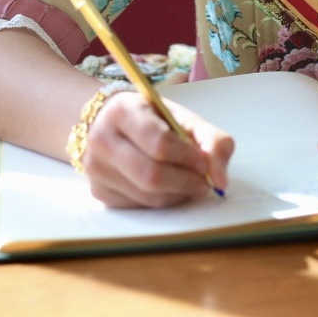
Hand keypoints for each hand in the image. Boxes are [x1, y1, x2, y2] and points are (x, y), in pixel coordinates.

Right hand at [79, 92, 233, 208]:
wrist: (112, 121)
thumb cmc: (153, 119)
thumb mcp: (184, 118)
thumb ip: (213, 141)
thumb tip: (221, 180)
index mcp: (123, 111)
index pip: (160, 144)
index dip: (188, 158)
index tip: (203, 162)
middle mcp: (101, 139)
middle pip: (151, 175)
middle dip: (185, 182)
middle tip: (202, 181)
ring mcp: (96, 168)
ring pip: (146, 195)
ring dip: (177, 194)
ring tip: (188, 182)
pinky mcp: (98, 190)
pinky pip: (138, 206)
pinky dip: (161, 200)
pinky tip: (168, 187)